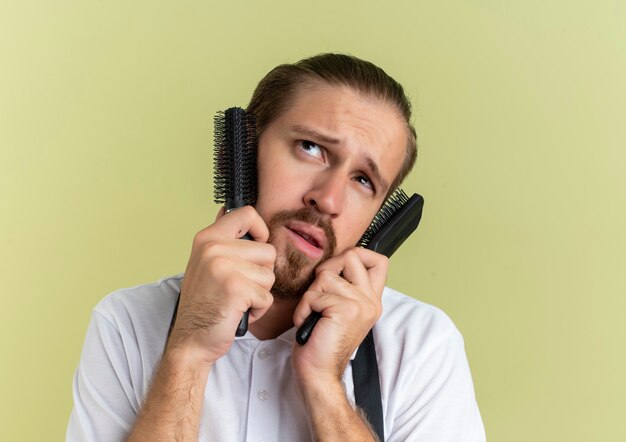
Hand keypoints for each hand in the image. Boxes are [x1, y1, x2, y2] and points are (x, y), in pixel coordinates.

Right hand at [169, 206, 275, 364]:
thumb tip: (227, 210)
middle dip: (262, 274)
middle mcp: (214, 248)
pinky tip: (238, 312)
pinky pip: (267, 297)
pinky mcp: (236, 288)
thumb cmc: (204, 304)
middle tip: (239, 287)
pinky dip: (258, 310)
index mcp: (208, 238)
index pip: (248, 214)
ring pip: (269, 276)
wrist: (191, 340)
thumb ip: (221, 239)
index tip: (254, 247)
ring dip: (259, 293)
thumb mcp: (205, 262)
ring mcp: (224, 267)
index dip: (260, 230)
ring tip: (237, 300)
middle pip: (268, 251)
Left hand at [291, 247, 387, 384]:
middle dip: (327, 270)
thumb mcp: (338, 309)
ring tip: (314, 316)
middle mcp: (371, 301)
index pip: (379, 260)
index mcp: (371, 300)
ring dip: (311, 295)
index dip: (357, 254)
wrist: (319, 374)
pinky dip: (304, 309)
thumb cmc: (321, 342)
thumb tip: (333, 262)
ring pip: (326, 274)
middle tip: (320, 295)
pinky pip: (314, 294)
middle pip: (351, 256)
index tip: (338, 269)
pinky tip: (309, 324)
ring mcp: (361, 304)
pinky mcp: (345, 309)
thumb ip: (343, 286)